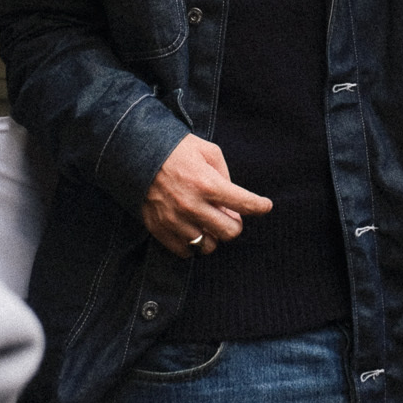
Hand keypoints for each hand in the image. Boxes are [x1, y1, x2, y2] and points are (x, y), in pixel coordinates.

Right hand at [142, 134, 271, 257]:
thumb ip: (225, 175)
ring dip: (213, 236)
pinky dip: (192, 244)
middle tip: (230, 214)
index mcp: (208, 184)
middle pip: (230, 232)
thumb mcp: (209, 152)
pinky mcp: (160, 230)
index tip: (265, 206)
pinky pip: (185, 252)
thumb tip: (233, 200)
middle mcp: (193, 206)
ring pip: (208, 246)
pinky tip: (192, 229)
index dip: (260, 206)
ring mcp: (176, 221)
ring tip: (209, 222)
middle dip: (235, 223)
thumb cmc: (177, 150)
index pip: (245, 204)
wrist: (137, 155)